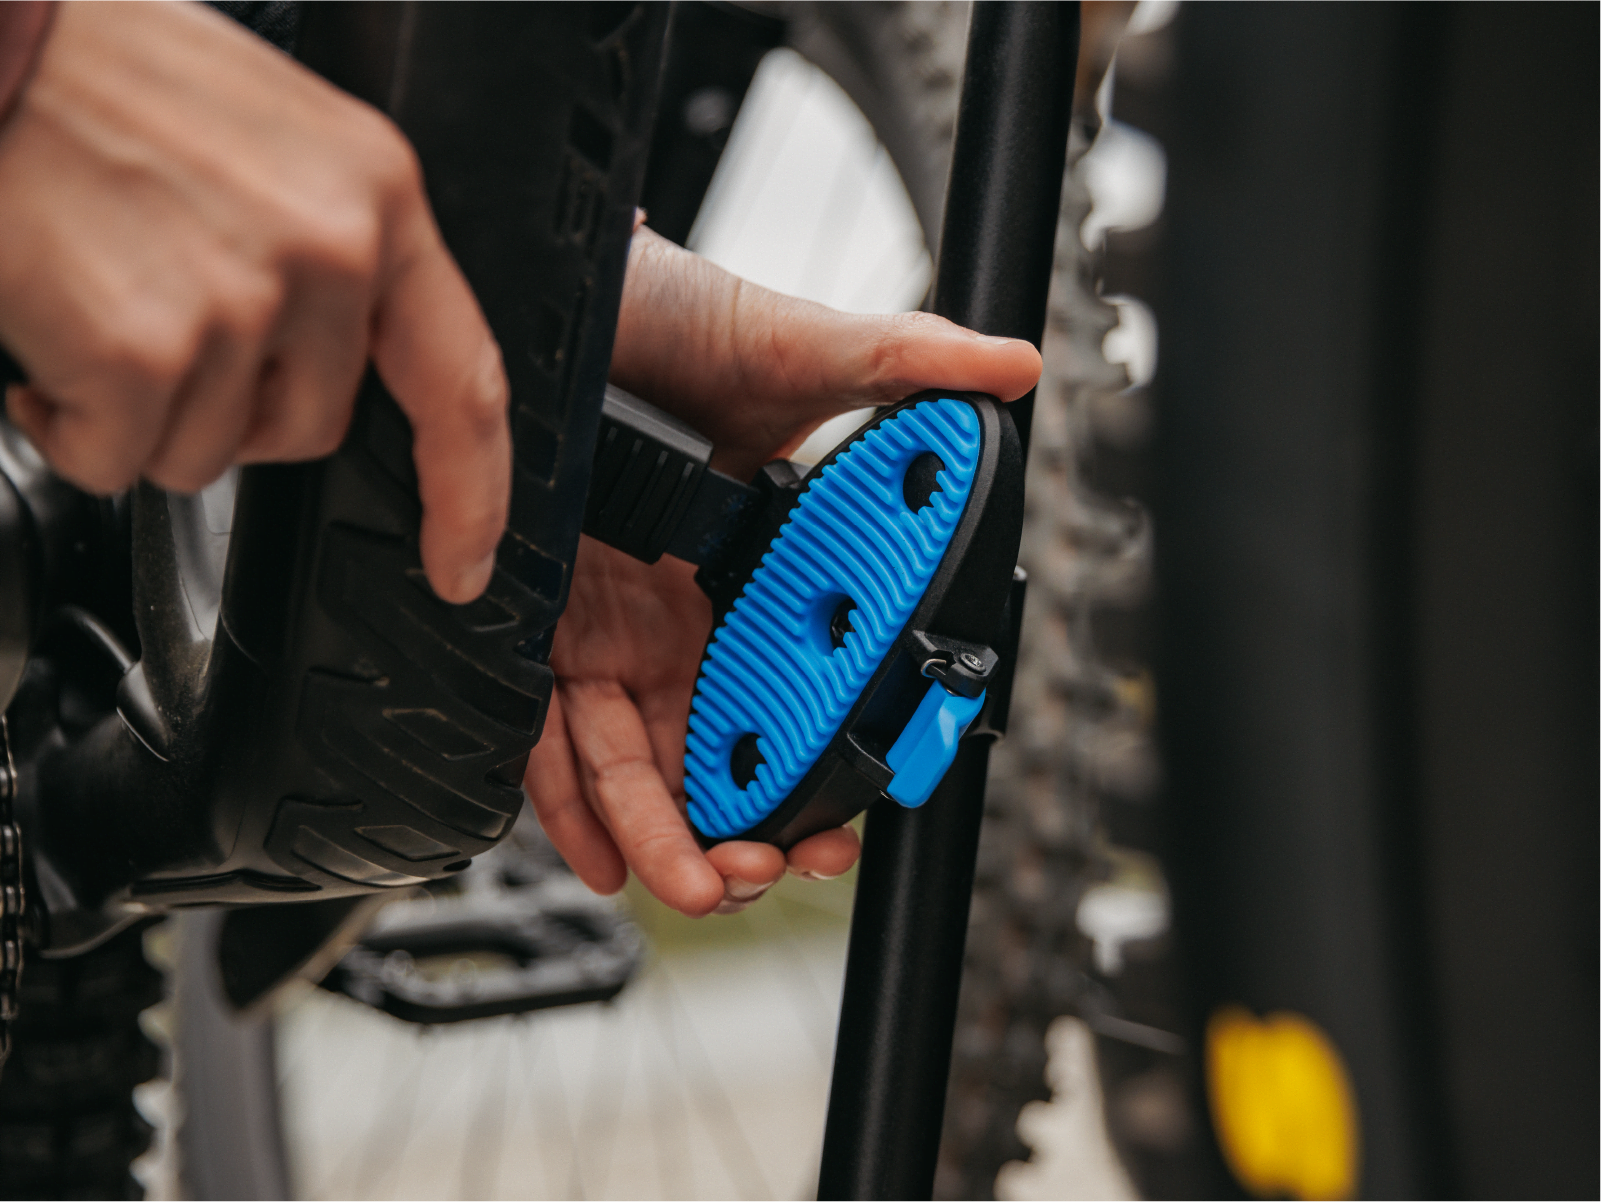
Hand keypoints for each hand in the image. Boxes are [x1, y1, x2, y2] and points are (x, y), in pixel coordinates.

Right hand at [0, 0, 508, 601]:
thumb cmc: (91, 70)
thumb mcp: (265, 133)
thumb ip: (325, 239)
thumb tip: (337, 344)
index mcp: (374, 191)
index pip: (462, 377)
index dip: (470, 491)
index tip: (466, 560)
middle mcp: (328, 249)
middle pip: (309, 427)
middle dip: (231, 410)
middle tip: (158, 322)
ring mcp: (242, 304)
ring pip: (209, 454)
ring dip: (141, 413)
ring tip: (92, 301)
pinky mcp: (144, 351)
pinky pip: (117, 462)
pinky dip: (68, 426)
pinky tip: (46, 338)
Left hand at [524, 229, 1040, 915]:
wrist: (568, 291)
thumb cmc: (675, 317)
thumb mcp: (797, 345)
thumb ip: (903, 361)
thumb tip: (1005, 366)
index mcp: (755, 577)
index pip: (798, 693)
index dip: (821, 765)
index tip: (843, 818)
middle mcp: (682, 616)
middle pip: (715, 749)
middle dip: (743, 827)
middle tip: (764, 867)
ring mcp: (605, 625)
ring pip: (633, 760)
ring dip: (663, 834)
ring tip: (699, 883)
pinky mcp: (537, 622)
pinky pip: (545, 729)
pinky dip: (566, 799)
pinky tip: (597, 854)